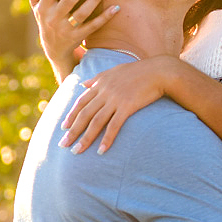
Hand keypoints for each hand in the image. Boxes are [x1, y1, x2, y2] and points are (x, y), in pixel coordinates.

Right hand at [26, 0, 117, 70]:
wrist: (54, 51)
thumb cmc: (47, 21)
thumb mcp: (37, 8)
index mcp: (43, 8)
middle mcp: (53, 18)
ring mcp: (66, 29)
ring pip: (83, 13)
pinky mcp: (78, 38)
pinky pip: (93, 26)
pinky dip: (105, 17)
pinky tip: (116, 7)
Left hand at [59, 57, 177, 153]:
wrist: (158, 71)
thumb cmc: (139, 71)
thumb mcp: (114, 71)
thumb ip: (97, 78)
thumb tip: (83, 84)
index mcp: (100, 84)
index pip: (81, 102)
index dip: (71, 115)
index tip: (63, 127)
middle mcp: (105, 92)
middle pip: (84, 114)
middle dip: (72, 131)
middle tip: (63, 144)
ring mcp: (115, 100)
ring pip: (96, 122)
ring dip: (85, 138)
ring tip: (77, 151)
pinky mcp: (128, 107)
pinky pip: (114, 126)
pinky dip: (107, 139)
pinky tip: (101, 151)